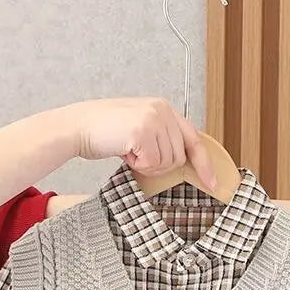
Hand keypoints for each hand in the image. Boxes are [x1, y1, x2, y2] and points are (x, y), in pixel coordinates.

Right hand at [66, 97, 216, 189]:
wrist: (77, 127)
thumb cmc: (105, 131)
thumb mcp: (141, 128)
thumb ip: (163, 137)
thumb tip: (182, 160)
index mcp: (164, 107)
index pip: (194, 139)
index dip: (204, 164)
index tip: (212, 182)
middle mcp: (162, 109)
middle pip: (179, 157)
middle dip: (160, 165)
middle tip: (137, 154)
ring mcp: (153, 118)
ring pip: (167, 162)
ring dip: (147, 165)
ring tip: (129, 150)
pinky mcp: (143, 131)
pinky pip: (152, 164)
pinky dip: (138, 165)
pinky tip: (124, 151)